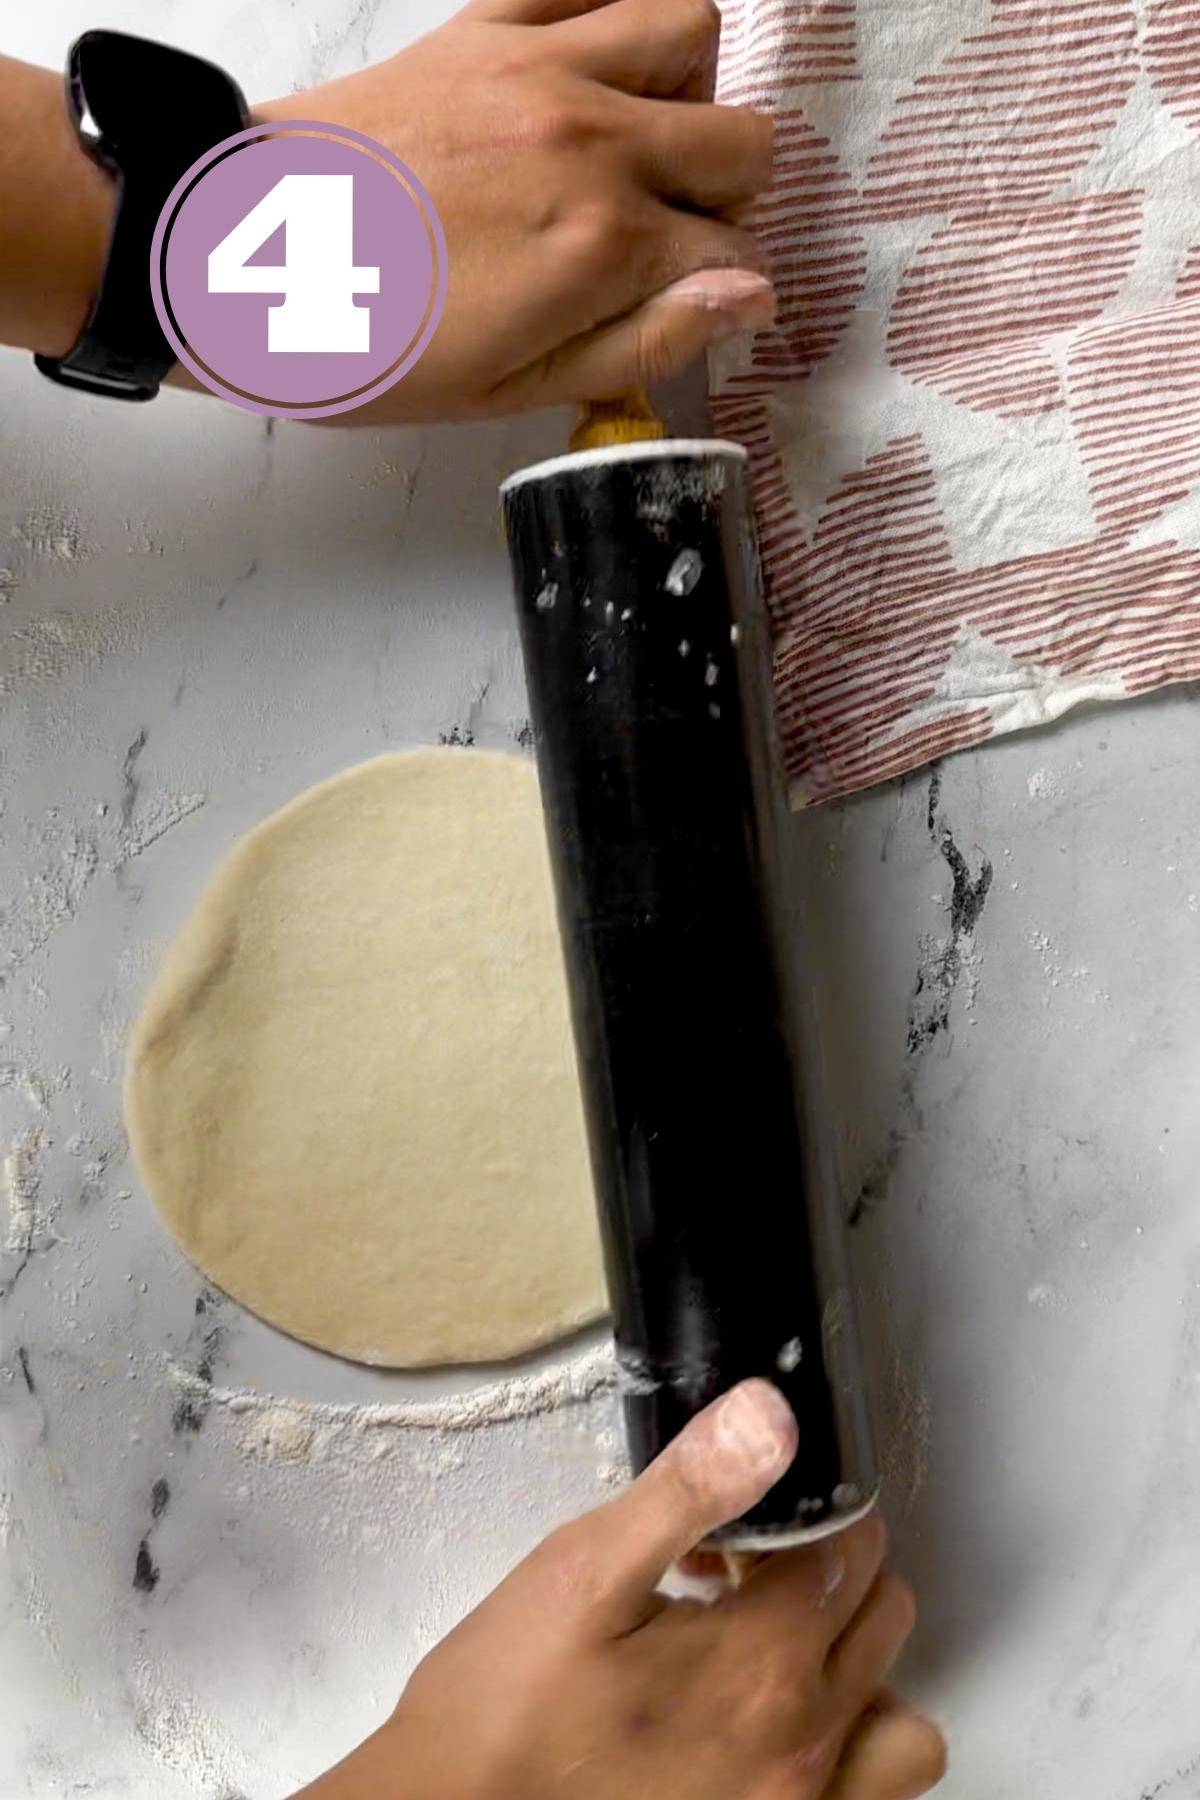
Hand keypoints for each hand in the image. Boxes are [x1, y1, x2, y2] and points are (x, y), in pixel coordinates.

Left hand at [258, 0, 774, 421]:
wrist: (238, 255)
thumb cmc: (367, 343)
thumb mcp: (512, 387)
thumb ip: (641, 341)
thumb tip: (747, 297)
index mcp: (602, 247)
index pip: (736, 259)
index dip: (727, 293)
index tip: (689, 306)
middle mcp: (591, 140)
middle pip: (741, 142)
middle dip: (726, 197)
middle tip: (670, 231)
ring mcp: (539, 68)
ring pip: (688, 26)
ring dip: (689, 85)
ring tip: (643, 137)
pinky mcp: (482, 25)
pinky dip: (605, 6)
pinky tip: (588, 66)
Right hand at [302, 1379, 946, 1798]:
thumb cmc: (504, 1709)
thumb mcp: (581, 1572)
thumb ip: (687, 1490)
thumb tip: (770, 1415)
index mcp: (761, 1663)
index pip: (850, 1546)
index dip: (801, 1510)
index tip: (735, 1523)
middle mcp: (801, 1744)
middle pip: (880, 1613)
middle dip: (825, 1569)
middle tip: (738, 1572)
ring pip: (898, 1714)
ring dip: (854, 1663)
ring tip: (771, 1649)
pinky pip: (875, 1790)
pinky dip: (851, 1747)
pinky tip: (774, 1724)